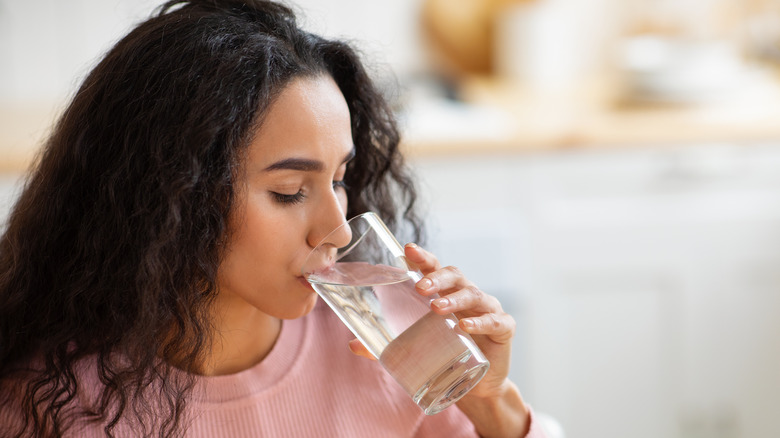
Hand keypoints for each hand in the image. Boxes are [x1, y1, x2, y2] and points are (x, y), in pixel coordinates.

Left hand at [347, 243, 514, 397]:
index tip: (408, 249)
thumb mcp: (415, 348)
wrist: (477, 386)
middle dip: (437, 277)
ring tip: (437, 308)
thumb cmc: (445, 356)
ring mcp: (487, 310)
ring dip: (455, 299)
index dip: (423, 257)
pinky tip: (465, 328)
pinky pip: (495, 321)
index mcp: (446, 293)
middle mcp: (467, 296)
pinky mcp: (504, 329)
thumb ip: (385, 346)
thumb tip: (352, 344)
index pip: (434, 268)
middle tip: (420, 287)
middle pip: (455, 275)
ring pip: (474, 294)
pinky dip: (481, 323)